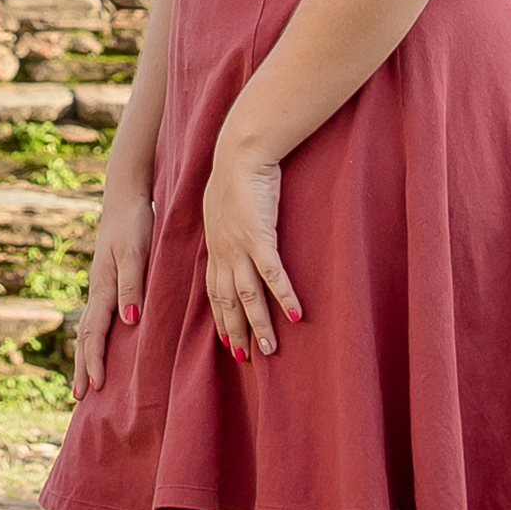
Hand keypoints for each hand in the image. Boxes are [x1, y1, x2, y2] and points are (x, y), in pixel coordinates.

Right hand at [72, 173, 154, 398]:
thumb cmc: (136, 224)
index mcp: (103, 286)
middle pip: (84, 336)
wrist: (126, 198)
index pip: (94, 332)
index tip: (95, 385)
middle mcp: (98, 290)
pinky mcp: (107, 282)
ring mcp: (100, 287)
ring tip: (82, 381)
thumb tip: (129, 320)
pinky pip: (96, 318)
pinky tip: (97, 346)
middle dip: (81, 366)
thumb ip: (134, 285)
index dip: (94, 359)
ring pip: (87, 328)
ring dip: (84, 356)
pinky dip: (92, 339)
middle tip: (78, 397)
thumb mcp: (138, 252)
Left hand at [202, 118, 300, 357]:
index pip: (214, 289)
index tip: (226, 339)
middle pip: (228, 300)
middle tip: (246, 358)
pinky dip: (283, 296)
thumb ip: (226, 223)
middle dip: (236, 330)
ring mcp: (240, 246)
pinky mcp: (260, 237)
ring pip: (248, 296)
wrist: (240, 151)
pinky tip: (296, 316)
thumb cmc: (235, 172)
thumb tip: (232, 229)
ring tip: (269, 349)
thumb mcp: (222, 203)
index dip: (221, 316)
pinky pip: (272, 274)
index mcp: (214, 245)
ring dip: (259, 324)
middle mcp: (223, 251)